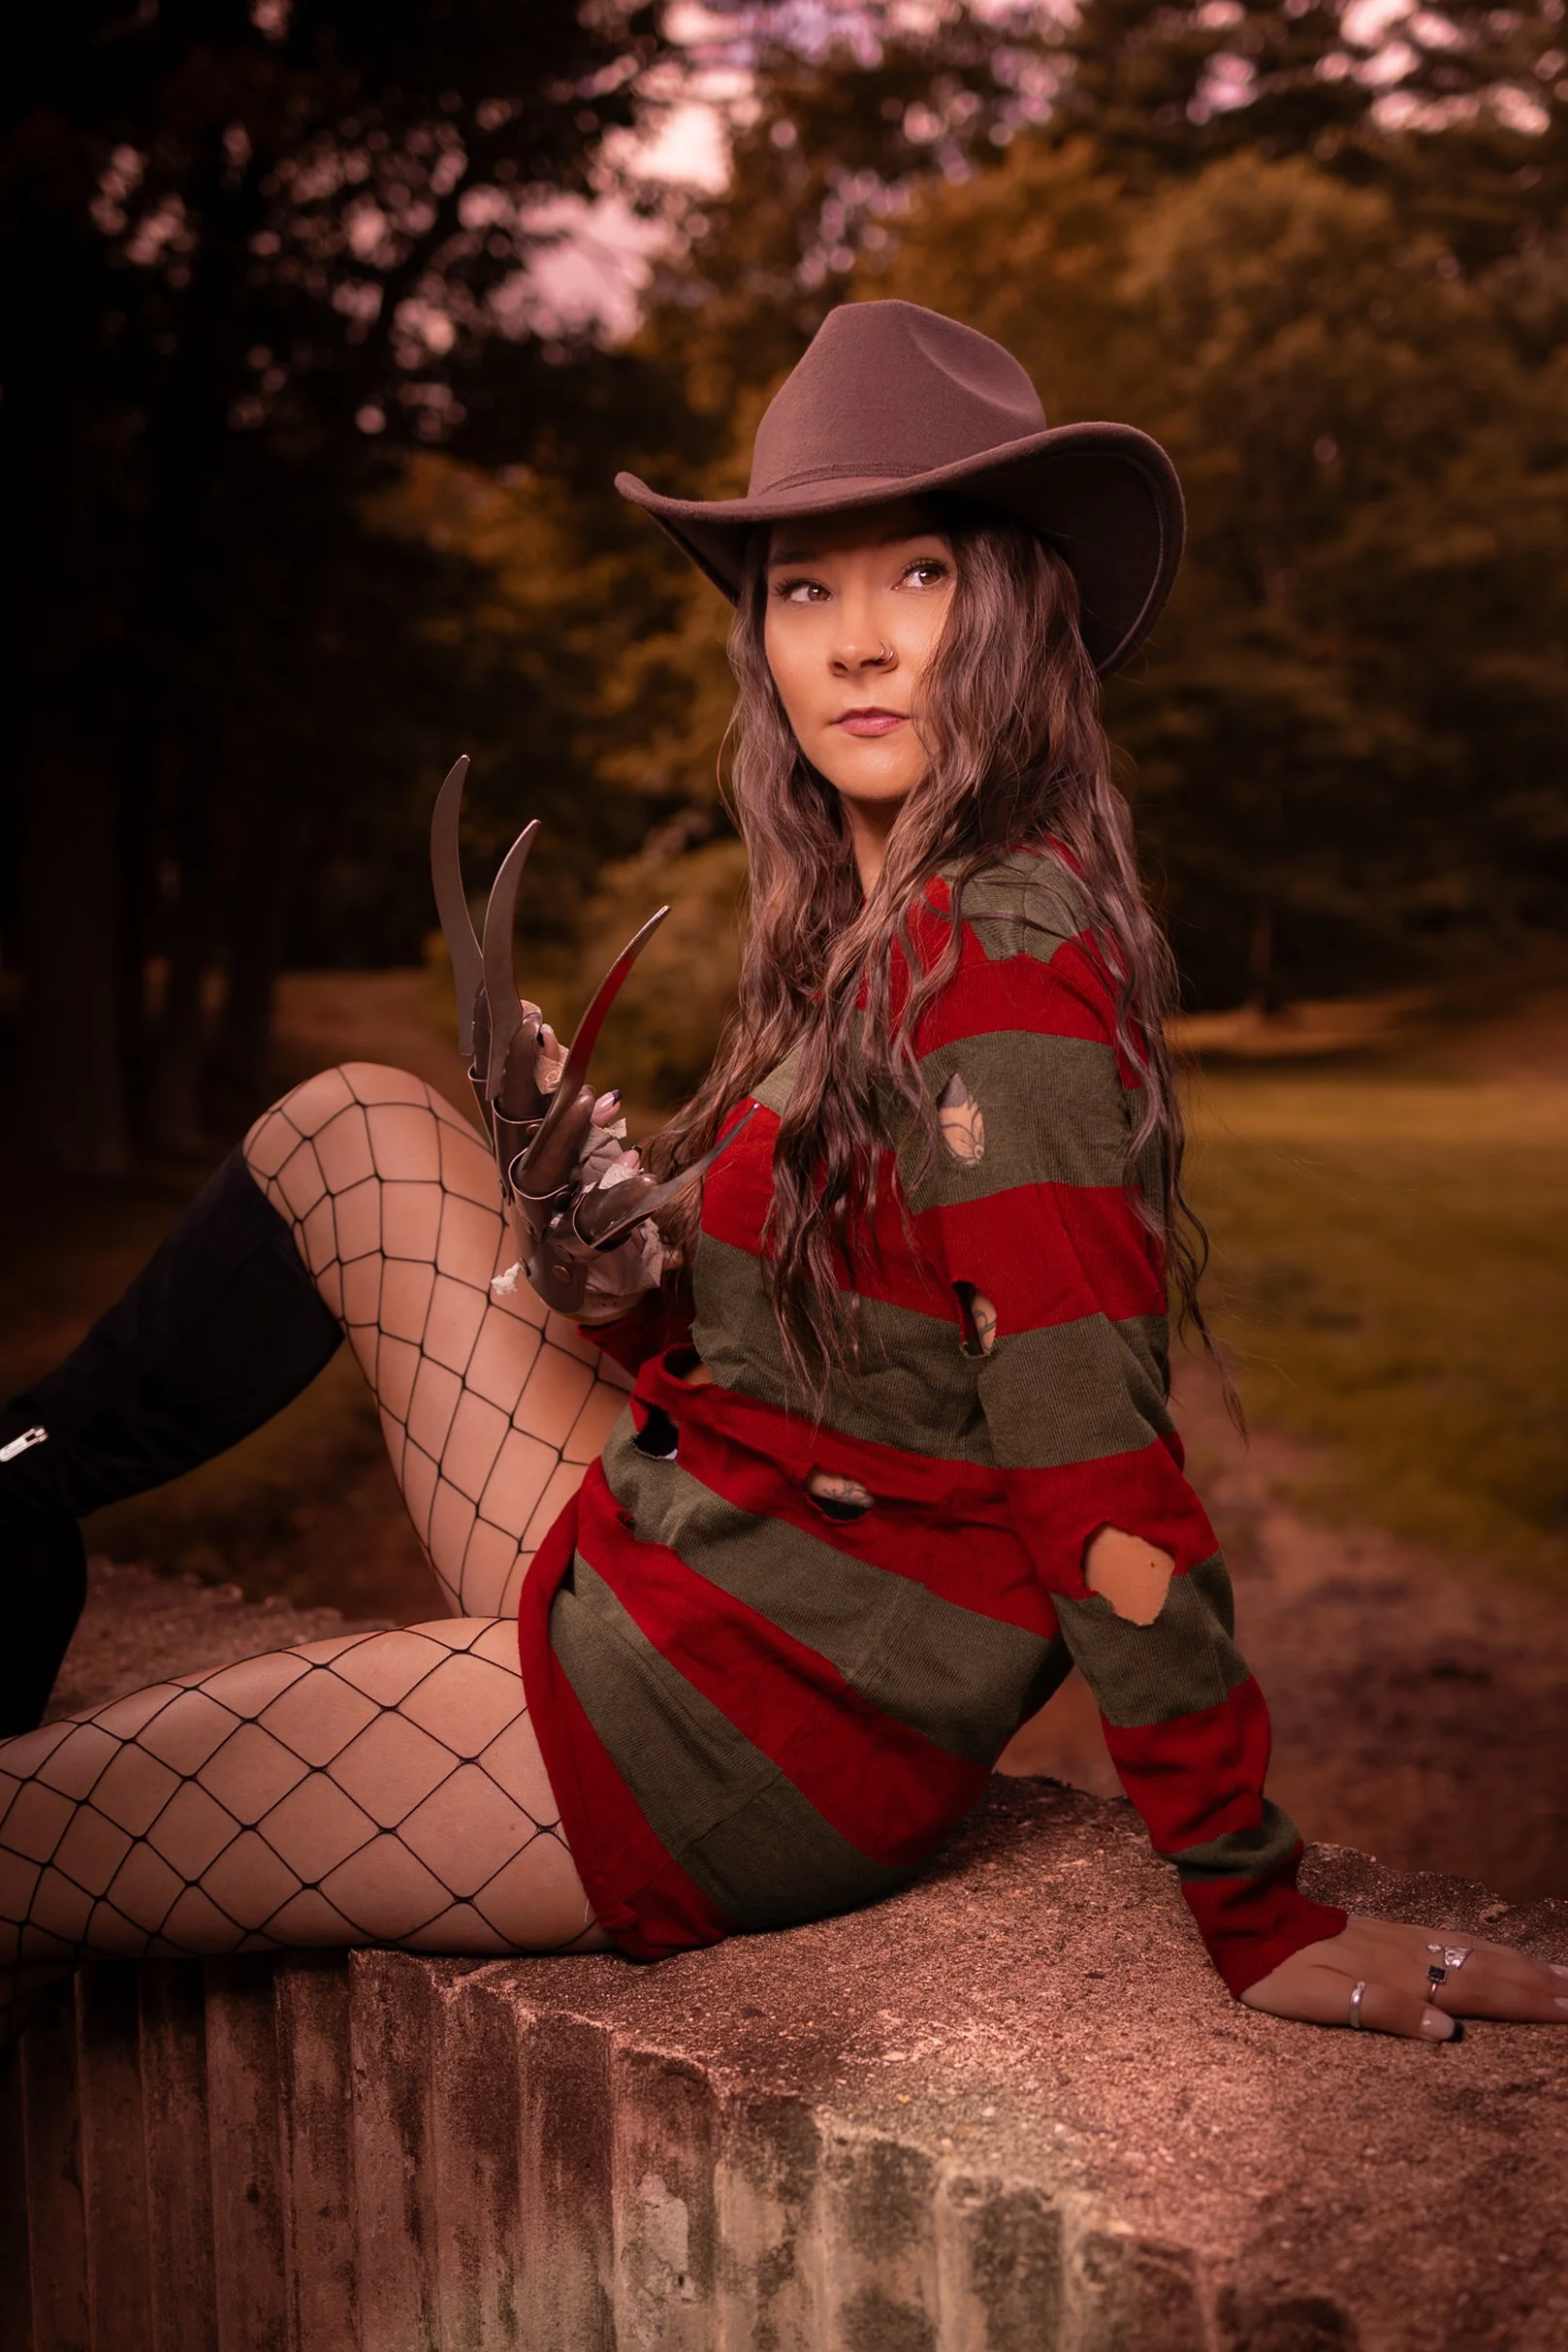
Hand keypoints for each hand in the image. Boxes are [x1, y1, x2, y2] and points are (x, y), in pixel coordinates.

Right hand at [490, 1021, 666, 1319]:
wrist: (579, 1284)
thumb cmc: (573, 1196)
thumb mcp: (564, 1137)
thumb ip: (552, 1088)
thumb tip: (543, 1024)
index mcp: (513, 1144)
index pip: (490, 1084)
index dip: (487, 1040)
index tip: (498, 992)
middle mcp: (515, 1176)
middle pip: (506, 1120)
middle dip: (518, 1071)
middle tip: (538, 1025)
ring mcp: (538, 1215)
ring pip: (540, 1170)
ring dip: (567, 1131)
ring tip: (601, 1096)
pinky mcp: (570, 1249)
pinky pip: (593, 1222)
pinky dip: (617, 1197)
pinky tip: (641, 1169)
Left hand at [1241, 1914, 1567, 2039]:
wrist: (1250, 1920)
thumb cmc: (1280, 1973)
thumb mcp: (1320, 2001)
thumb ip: (1385, 2013)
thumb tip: (1447, 2032)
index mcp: (1402, 1979)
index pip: (1478, 1993)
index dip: (1526, 2003)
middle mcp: (1411, 1957)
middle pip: (1487, 1971)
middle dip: (1539, 1985)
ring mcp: (1403, 1941)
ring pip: (1475, 1952)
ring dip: (1521, 1964)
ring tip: (1560, 1974)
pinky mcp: (1390, 1932)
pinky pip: (1452, 1939)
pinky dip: (1486, 1948)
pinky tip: (1497, 1951)